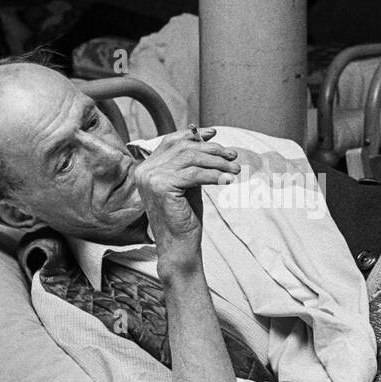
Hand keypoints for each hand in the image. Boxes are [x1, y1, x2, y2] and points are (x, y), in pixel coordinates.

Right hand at [131, 127, 241, 272]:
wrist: (178, 246)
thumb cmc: (184, 217)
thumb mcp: (188, 183)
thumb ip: (192, 162)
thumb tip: (208, 138)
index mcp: (146, 167)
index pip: (171, 142)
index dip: (193, 136)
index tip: (214, 135)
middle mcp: (144, 170)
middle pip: (184, 148)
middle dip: (212, 150)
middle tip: (233, 155)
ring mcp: (151, 178)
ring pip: (192, 159)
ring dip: (218, 162)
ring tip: (235, 168)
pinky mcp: (162, 187)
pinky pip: (195, 174)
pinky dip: (214, 175)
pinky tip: (228, 180)